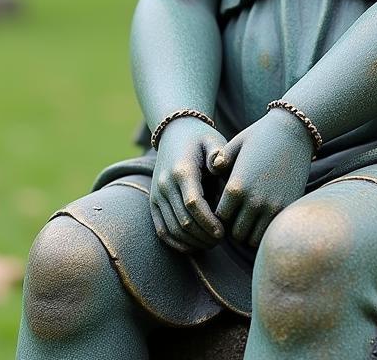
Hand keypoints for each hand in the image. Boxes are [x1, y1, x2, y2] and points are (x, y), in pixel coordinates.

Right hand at [151, 116, 225, 252]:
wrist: (175, 131)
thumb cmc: (201, 138)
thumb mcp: (213, 139)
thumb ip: (218, 152)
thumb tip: (219, 165)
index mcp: (182, 170)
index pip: (193, 204)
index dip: (208, 222)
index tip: (223, 232)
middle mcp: (165, 184)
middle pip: (183, 221)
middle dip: (203, 235)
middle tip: (221, 240)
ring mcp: (157, 195)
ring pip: (172, 230)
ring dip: (192, 242)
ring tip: (211, 243)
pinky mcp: (153, 202)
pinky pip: (162, 230)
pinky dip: (177, 243)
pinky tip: (194, 245)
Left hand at [209, 108, 313, 248]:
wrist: (294, 130)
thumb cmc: (261, 134)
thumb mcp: (235, 144)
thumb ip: (219, 161)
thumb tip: (211, 171)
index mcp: (236, 187)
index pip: (219, 218)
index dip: (219, 216)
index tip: (225, 207)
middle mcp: (254, 201)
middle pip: (236, 233)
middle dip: (234, 226)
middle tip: (238, 215)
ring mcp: (273, 207)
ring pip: (254, 238)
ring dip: (250, 231)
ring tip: (251, 217)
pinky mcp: (288, 207)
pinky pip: (271, 231)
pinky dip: (266, 229)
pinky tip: (265, 214)